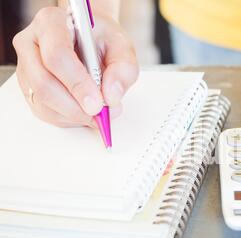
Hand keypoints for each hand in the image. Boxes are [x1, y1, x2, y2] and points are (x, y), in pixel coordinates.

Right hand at [13, 7, 138, 127]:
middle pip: (43, 82)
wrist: (90, 41)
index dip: (77, 83)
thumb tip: (111, 97)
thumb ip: (123, 68)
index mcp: (51, 23)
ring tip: (98, 112)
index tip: (97, 103)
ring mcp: (26, 67)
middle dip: (75, 106)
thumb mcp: (121, 46)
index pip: (57, 55)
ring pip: (42, 101)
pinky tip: (85, 112)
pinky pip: (43, 111)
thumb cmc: (102, 40)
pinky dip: (68, 119)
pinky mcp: (28, 87)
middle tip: (99, 115)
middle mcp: (30, 43)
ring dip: (74, 115)